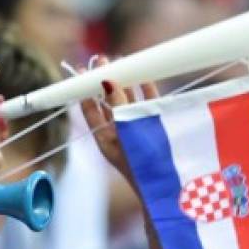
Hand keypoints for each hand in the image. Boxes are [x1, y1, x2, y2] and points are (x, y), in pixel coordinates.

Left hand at [80, 56, 159, 181]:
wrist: (170, 190)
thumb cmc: (144, 166)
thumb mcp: (126, 134)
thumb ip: (118, 107)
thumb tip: (106, 81)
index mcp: (105, 139)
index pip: (90, 110)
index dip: (84, 90)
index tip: (78, 71)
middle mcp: (120, 133)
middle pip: (108, 102)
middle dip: (104, 80)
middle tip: (101, 59)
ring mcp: (138, 130)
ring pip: (128, 101)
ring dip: (124, 82)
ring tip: (119, 61)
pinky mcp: (157, 128)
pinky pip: (149, 105)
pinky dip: (146, 90)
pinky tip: (144, 75)